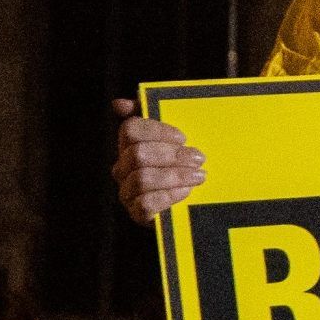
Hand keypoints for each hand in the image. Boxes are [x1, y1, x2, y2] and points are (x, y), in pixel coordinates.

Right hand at [113, 99, 205, 221]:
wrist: (199, 202)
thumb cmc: (187, 165)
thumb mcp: (177, 139)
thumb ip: (154, 114)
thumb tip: (120, 104)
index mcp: (130, 145)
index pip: (130, 130)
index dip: (157, 131)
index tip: (183, 137)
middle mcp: (123, 169)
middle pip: (137, 154)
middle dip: (172, 155)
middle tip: (199, 158)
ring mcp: (128, 193)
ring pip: (142, 179)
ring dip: (175, 176)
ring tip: (199, 176)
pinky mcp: (138, 215)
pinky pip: (146, 204)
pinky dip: (169, 196)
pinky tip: (186, 192)